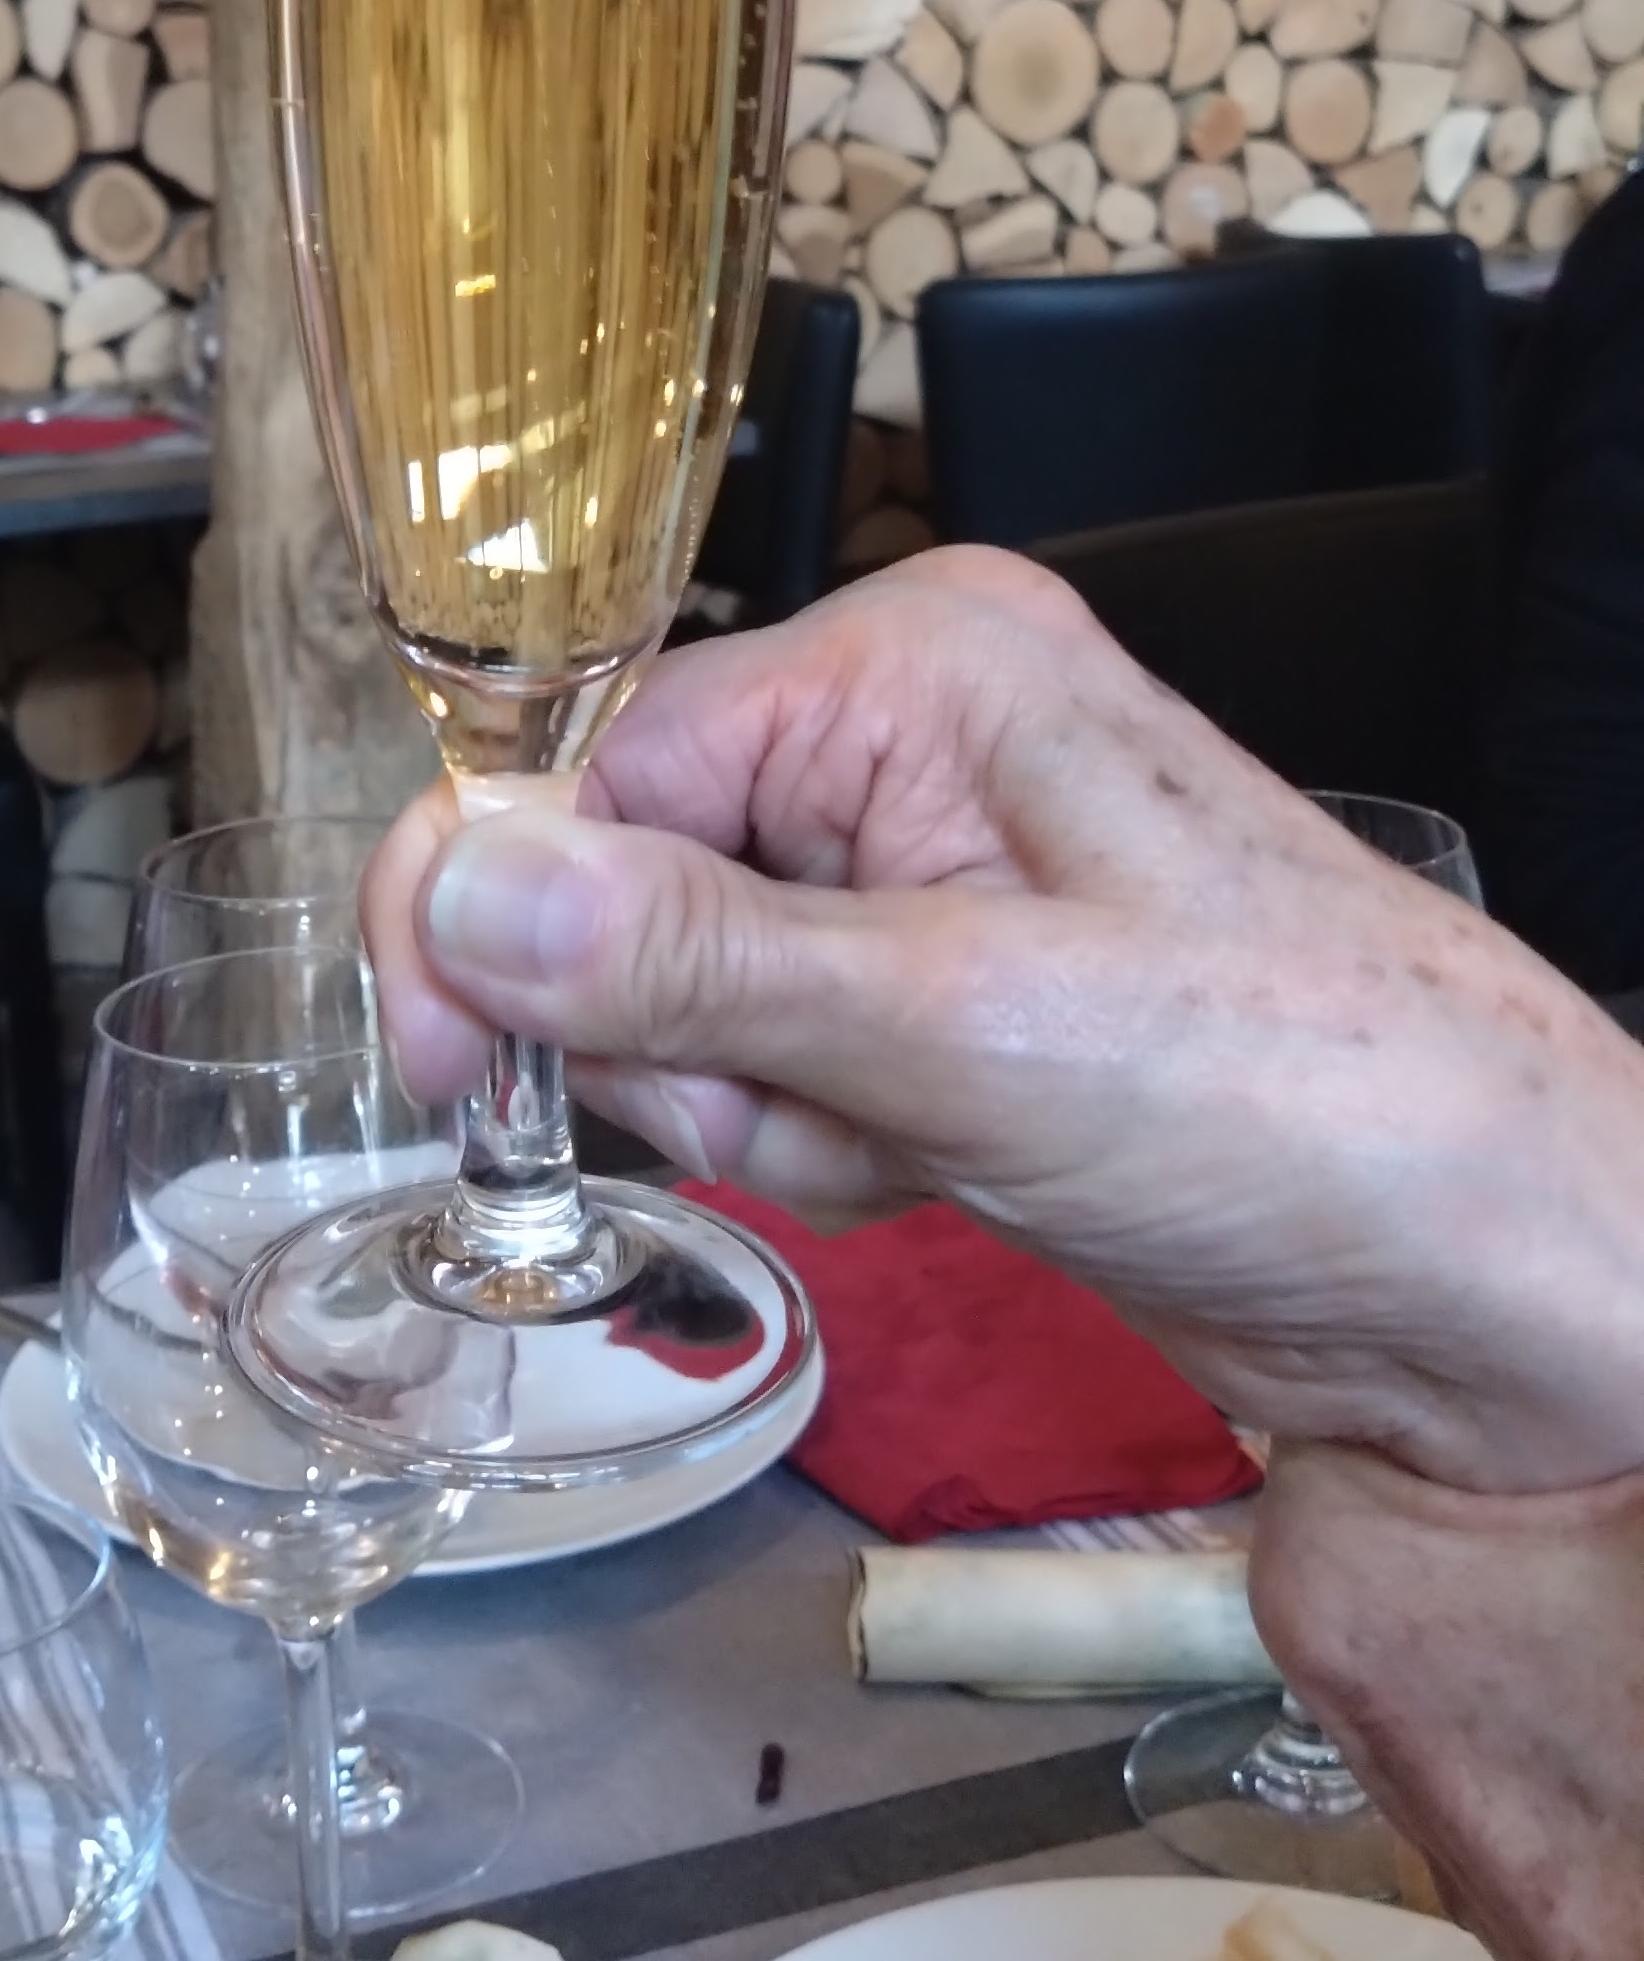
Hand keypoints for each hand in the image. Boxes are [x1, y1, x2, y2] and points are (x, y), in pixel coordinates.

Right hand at [361, 551, 1643, 1493]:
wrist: (1511, 1294)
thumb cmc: (1316, 1112)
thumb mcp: (970, 1032)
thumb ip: (697, 964)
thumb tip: (467, 881)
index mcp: (922, 667)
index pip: (605, 759)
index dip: (504, 916)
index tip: (448, 1074)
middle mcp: (922, 742)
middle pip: (637, 886)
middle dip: (685, 1043)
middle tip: (813, 1120)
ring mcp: (945, 877)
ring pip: (699, 1002)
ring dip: (766, 1114)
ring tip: (917, 1151)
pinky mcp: (963, 1005)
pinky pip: (788, 1069)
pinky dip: (828, 1146)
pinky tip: (944, 1175)